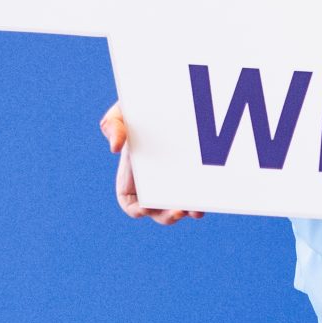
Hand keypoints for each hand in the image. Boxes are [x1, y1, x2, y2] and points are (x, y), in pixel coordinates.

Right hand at [100, 102, 201, 223]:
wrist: (167, 106)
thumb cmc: (138, 113)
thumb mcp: (122, 115)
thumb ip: (113, 127)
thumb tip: (114, 147)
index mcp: (130, 182)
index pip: (131, 206)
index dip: (138, 210)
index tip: (146, 208)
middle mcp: (152, 189)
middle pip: (159, 213)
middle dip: (167, 216)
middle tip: (178, 211)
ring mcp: (173, 186)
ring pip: (181, 208)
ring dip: (187, 212)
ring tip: (196, 210)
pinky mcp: (193, 180)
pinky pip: (198, 196)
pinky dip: (202, 201)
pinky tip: (208, 198)